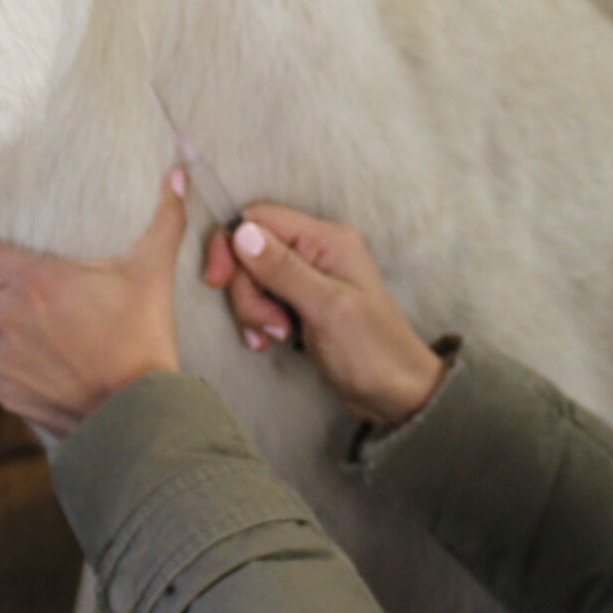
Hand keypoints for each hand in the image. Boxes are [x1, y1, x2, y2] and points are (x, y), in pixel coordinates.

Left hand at [0, 171, 190, 438]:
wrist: (136, 415)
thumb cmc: (144, 339)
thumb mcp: (153, 275)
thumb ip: (164, 220)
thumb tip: (179, 173)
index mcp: (33, 281)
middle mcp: (7, 317)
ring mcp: (2, 358)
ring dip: (2, 324)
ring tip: (43, 328)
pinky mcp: (6, 391)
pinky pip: (2, 368)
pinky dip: (20, 363)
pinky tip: (53, 363)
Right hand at [202, 205, 445, 427]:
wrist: (395, 394)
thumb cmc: (370, 351)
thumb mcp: (325, 308)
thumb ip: (283, 269)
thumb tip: (241, 231)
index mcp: (326, 239)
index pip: (258, 218)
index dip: (230, 245)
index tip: (217, 282)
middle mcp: (316, 249)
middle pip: (250, 251)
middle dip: (247, 290)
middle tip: (270, 325)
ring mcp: (309, 276)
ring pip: (253, 278)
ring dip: (253, 310)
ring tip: (277, 337)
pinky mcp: (302, 301)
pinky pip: (264, 299)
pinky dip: (259, 320)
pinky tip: (270, 342)